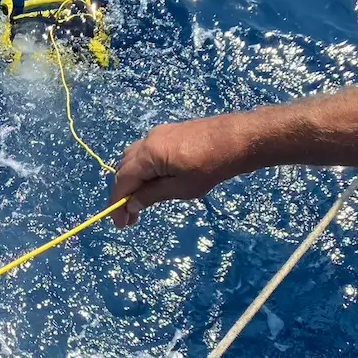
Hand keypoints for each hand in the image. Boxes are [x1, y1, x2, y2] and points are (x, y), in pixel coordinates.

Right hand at [110, 115, 251, 226]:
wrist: (239, 139)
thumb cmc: (212, 167)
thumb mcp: (181, 188)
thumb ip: (152, 196)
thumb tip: (131, 205)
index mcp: (149, 153)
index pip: (122, 180)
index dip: (117, 203)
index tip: (120, 223)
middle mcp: (148, 140)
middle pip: (124, 168)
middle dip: (123, 193)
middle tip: (130, 217)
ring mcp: (158, 134)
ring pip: (133, 159)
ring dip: (132, 180)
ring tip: (140, 202)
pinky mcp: (169, 133)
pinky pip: (145, 152)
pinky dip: (142, 169)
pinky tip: (153, 183)